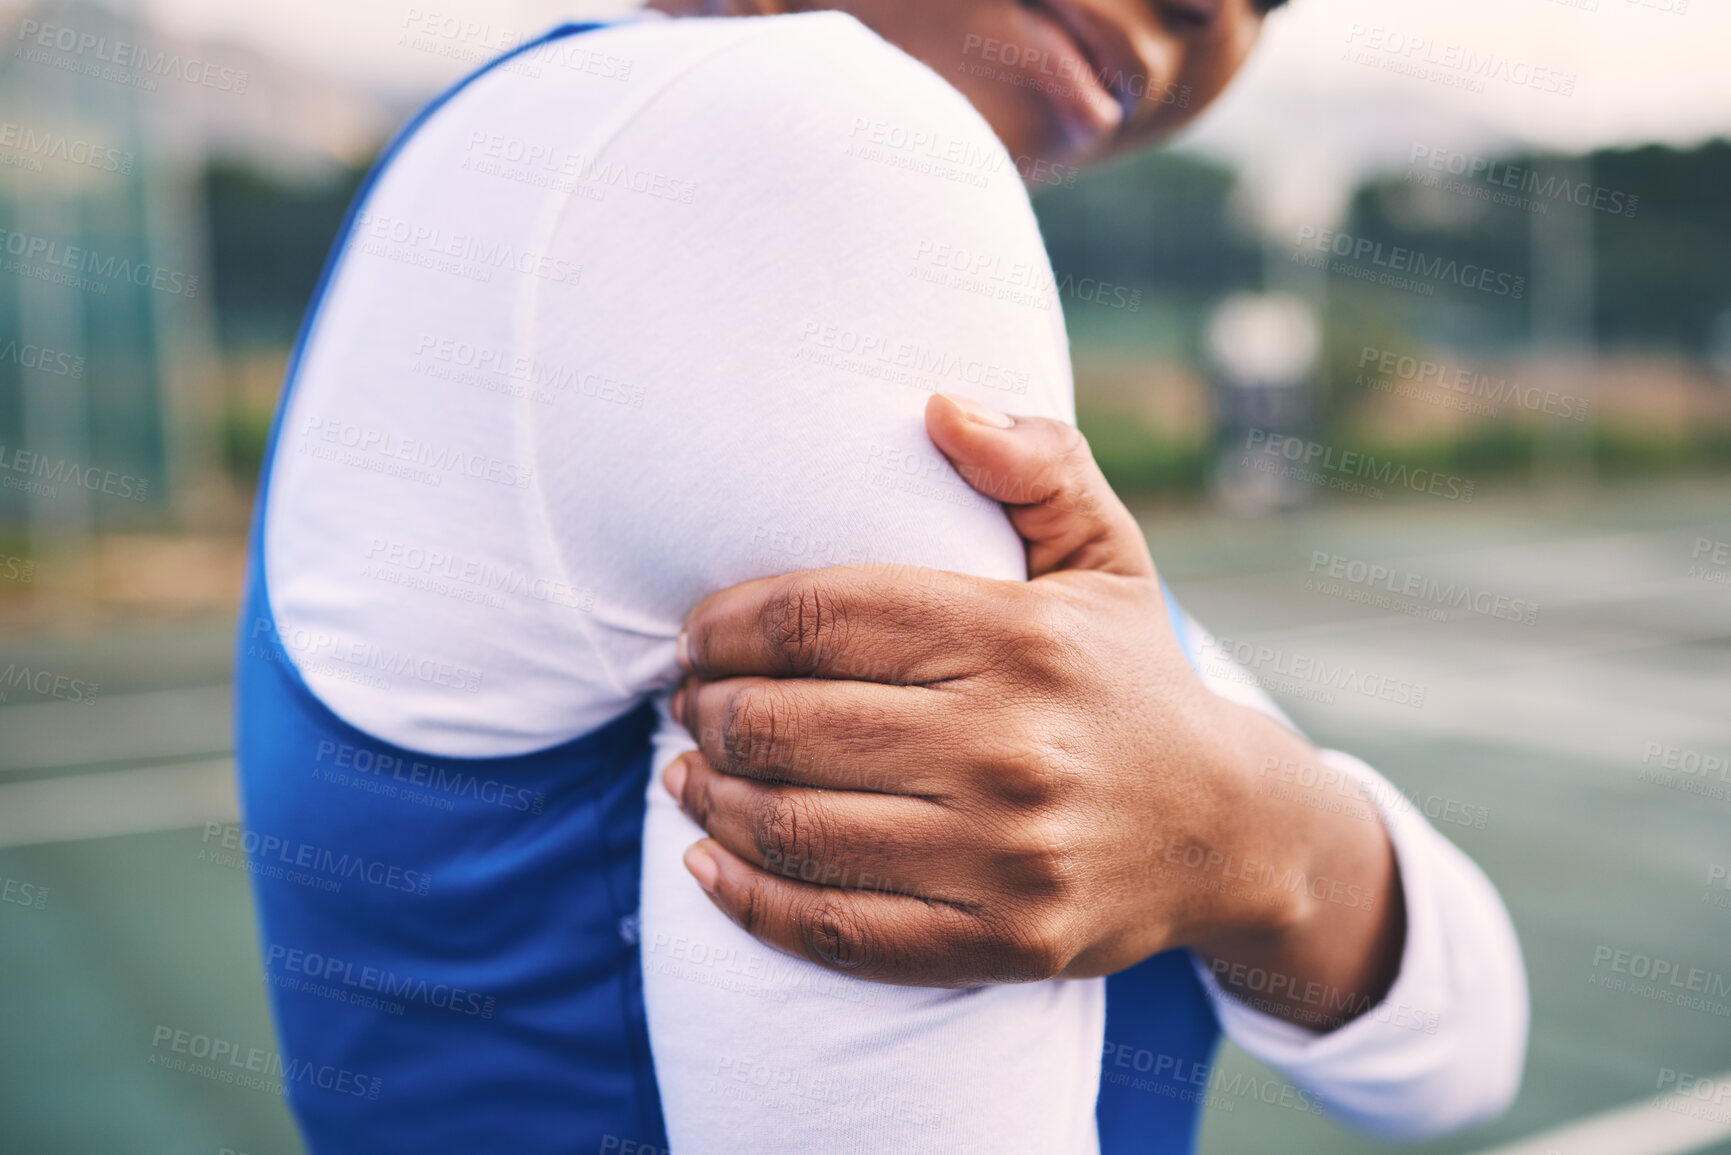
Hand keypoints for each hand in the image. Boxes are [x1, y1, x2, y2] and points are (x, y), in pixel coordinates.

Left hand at [666, 393, 1403, 1024]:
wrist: (1230, 831)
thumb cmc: (1132, 679)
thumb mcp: (1107, 556)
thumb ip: (1036, 465)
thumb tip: (938, 404)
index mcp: (1019, 636)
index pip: (818, 617)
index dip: (725, 624)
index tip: (695, 635)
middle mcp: (1010, 745)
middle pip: (786, 724)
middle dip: (707, 711)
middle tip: (687, 704)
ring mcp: (1006, 854)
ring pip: (796, 828)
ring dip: (710, 798)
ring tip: (686, 773)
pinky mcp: (1002, 941)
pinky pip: (836, 931)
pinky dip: (748, 900)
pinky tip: (706, 862)